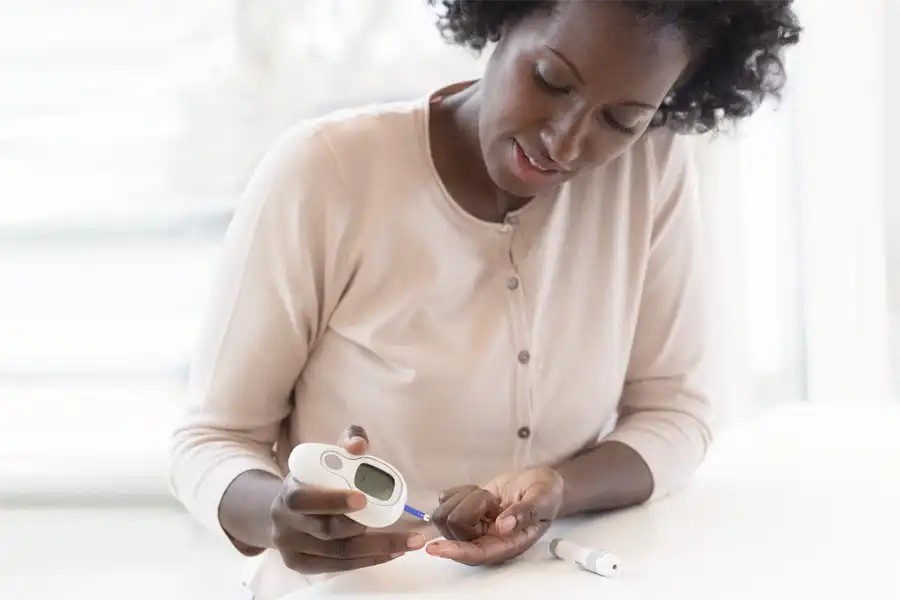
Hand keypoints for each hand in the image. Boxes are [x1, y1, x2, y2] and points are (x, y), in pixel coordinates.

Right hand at [269, 426, 425, 573]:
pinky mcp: (300, 565)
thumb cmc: (316, 481)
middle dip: (362, 528)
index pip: (305, 499)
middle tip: (395, 521)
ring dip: (376, 548)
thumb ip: (345, 445)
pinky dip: (368, 560)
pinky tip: (391, 552)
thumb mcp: (327, 458)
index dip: (333, 501)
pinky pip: (338, 567)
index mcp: (289, 491)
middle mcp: (285, 522)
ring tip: (408, 541)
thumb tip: (359, 445)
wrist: (286, 510)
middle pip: (325, 530)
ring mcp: (291, 547)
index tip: (363, 499)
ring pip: (338, 553)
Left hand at [426, 467, 563, 565]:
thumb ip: (526, 512)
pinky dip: (459, 491)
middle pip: (454, 527)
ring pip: (445, 514)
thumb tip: (503, 525)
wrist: (539, 483)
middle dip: (471, 505)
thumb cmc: (545, 494)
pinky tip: (478, 492)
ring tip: (489, 498)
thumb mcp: (543, 499)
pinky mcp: (462, 510)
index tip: (435, 548)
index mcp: (505, 544)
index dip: (455, 552)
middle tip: (494, 501)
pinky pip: (444, 499)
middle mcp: (484, 540)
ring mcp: (471, 526)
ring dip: (465, 498)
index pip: (475, 553)